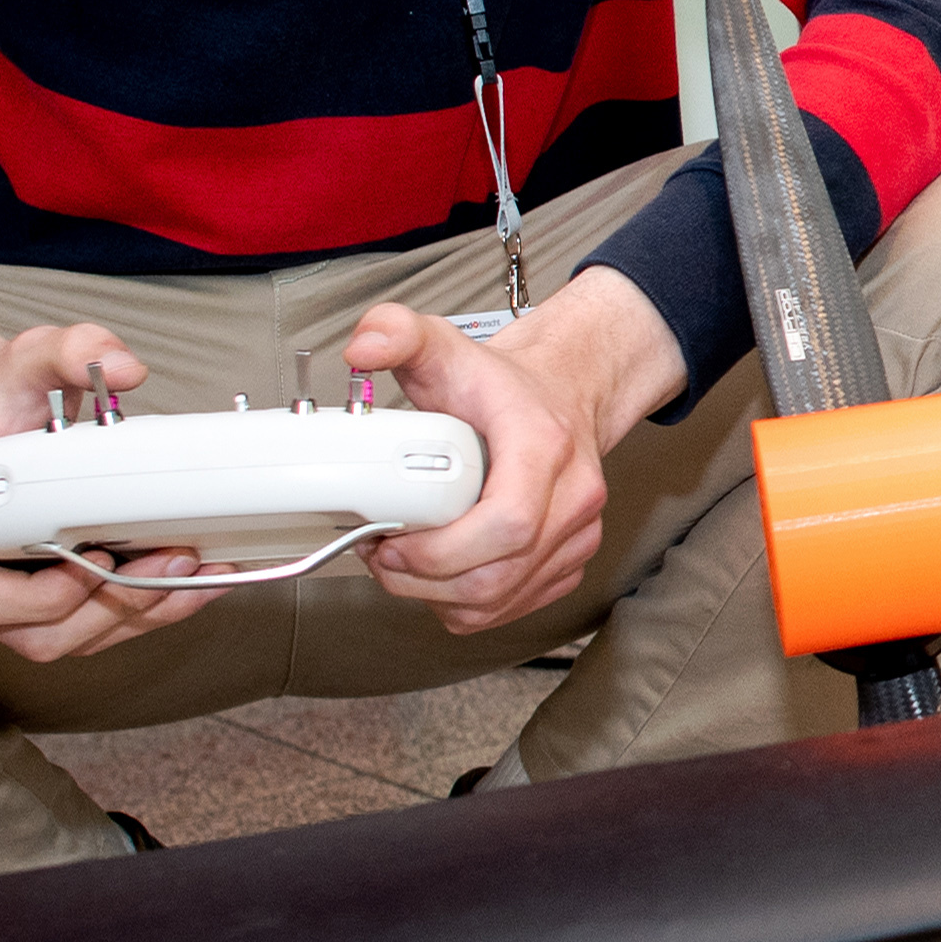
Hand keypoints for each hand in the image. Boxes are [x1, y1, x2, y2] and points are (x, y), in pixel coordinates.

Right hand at [0, 286, 221, 667]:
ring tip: (193, 573)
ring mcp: (1, 594)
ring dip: (136, 619)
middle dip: (111, 610)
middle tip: (174, 561)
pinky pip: (85, 627)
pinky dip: (140, 615)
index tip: (97, 562)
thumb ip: (73, 349)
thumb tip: (126, 368)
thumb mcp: (29, 356)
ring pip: (64, 641)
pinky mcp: (38, 598)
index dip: (38, 599)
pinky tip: (189, 582)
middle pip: (32, 634)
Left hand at [347, 266, 682, 634]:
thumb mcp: (445, 347)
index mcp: (545, 447)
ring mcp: (576, 535)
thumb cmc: (506, 386)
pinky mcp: (568, 563)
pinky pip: (510, 608)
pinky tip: (440, 573)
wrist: (562, 394)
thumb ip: (398, 333)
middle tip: (383, 556)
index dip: (442, 550)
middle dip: (424, 580)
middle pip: (497, 577)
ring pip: (500, 602)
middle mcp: (573, 498)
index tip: (394, 541)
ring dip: (437, 596)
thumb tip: (364, 345)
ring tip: (404, 563)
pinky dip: (465, 603)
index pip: (507, 524)